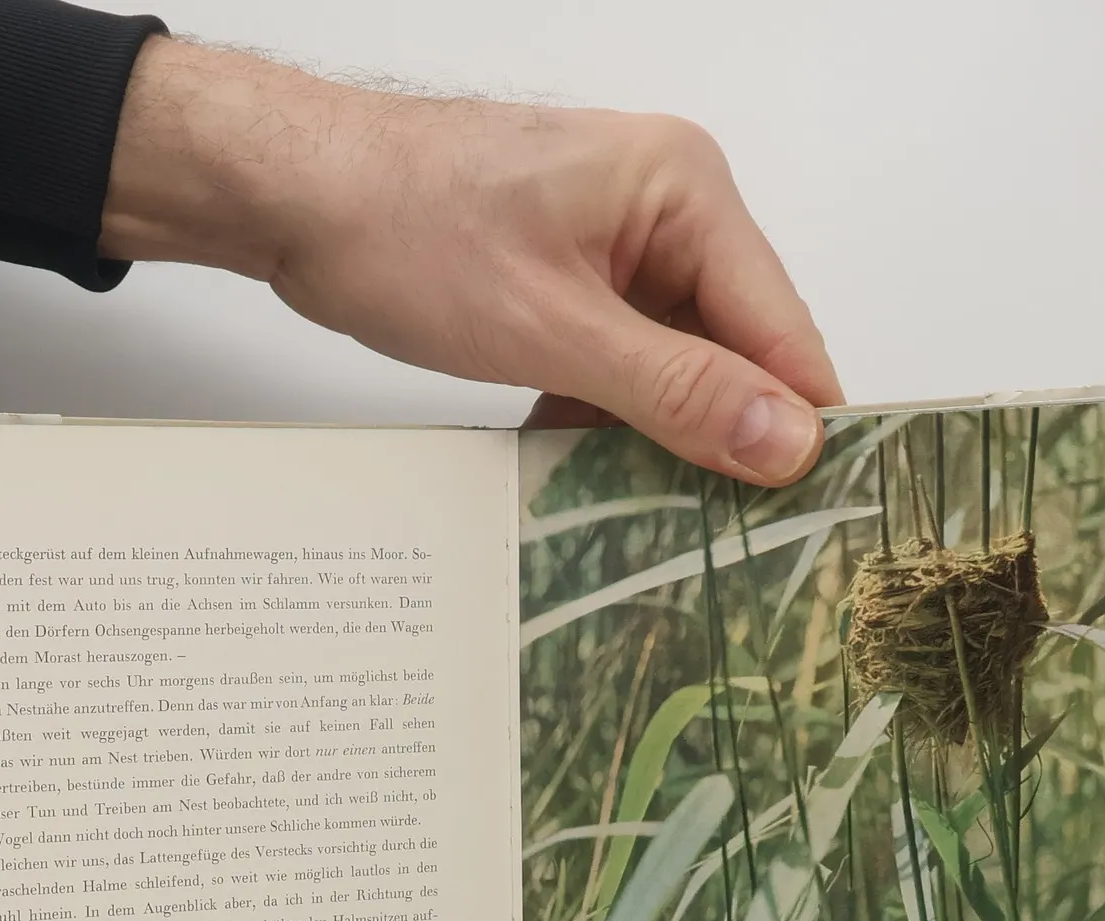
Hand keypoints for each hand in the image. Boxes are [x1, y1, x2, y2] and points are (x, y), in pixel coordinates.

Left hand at [101, 42, 841, 485]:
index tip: (811, 519)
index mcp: (685, 191)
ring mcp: (617, 246)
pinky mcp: (571, 281)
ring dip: (661, 440)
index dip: (799, 425)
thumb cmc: (406, 230)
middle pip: (736, 351)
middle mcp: (666, 211)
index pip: (781, 326)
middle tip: (732, 544)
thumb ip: (676, 391)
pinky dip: (610, 421)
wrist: (293, 197)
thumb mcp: (554, 329)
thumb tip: (787, 442)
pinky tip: (590, 479)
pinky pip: (623, 366)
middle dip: (727, 440)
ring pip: (676, 368)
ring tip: (659, 525)